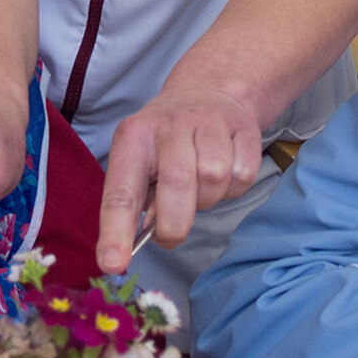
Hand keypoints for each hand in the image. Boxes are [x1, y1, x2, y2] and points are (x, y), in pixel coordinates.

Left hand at [97, 87, 261, 273]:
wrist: (208, 92)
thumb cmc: (167, 142)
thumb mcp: (140, 162)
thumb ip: (139, 200)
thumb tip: (145, 236)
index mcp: (134, 137)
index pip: (121, 190)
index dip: (116, 231)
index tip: (112, 264)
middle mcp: (170, 124)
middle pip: (177, 183)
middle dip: (175, 223)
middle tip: (172, 233)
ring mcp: (210, 122)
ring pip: (214, 179)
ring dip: (207, 199)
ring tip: (199, 187)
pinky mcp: (244, 127)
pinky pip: (243, 175)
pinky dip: (233, 188)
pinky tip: (224, 172)